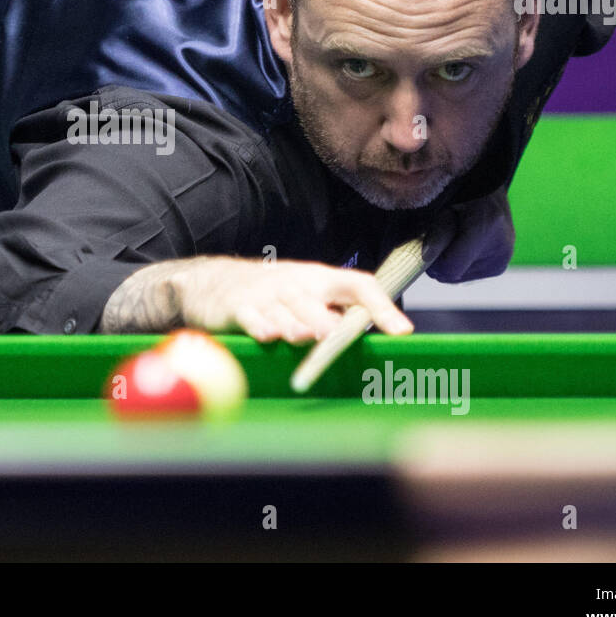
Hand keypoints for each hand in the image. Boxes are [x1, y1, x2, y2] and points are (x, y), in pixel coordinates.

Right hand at [173, 257, 413, 343]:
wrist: (214, 283)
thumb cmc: (274, 294)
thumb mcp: (308, 294)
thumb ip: (336, 312)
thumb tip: (370, 334)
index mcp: (320, 279)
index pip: (357, 284)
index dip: (381, 306)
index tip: (401, 330)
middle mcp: (295, 284)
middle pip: (317, 304)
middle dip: (331, 322)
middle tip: (342, 336)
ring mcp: (265, 295)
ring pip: (286, 314)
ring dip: (297, 326)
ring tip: (306, 337)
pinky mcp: (238, 308)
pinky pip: (252, 320)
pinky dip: (260, 328)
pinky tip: (268, 337)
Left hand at [425, 187, 514, 282]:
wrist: (485, 188)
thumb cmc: (459, 194)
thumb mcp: (443, 206)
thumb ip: (437, 232)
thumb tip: (427, 258)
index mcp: (486, 227)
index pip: (450, 268)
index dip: (432, 261)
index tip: (427, 244)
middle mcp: (500, 247)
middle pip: (453, 275)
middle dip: (441, 259)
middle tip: (444, 234)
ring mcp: (502, 259)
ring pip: (458, 277)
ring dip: (450, 261)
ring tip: (456, 236)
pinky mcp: (499, 266)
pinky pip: (467, 274)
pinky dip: (459, 263)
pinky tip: (463, 244)